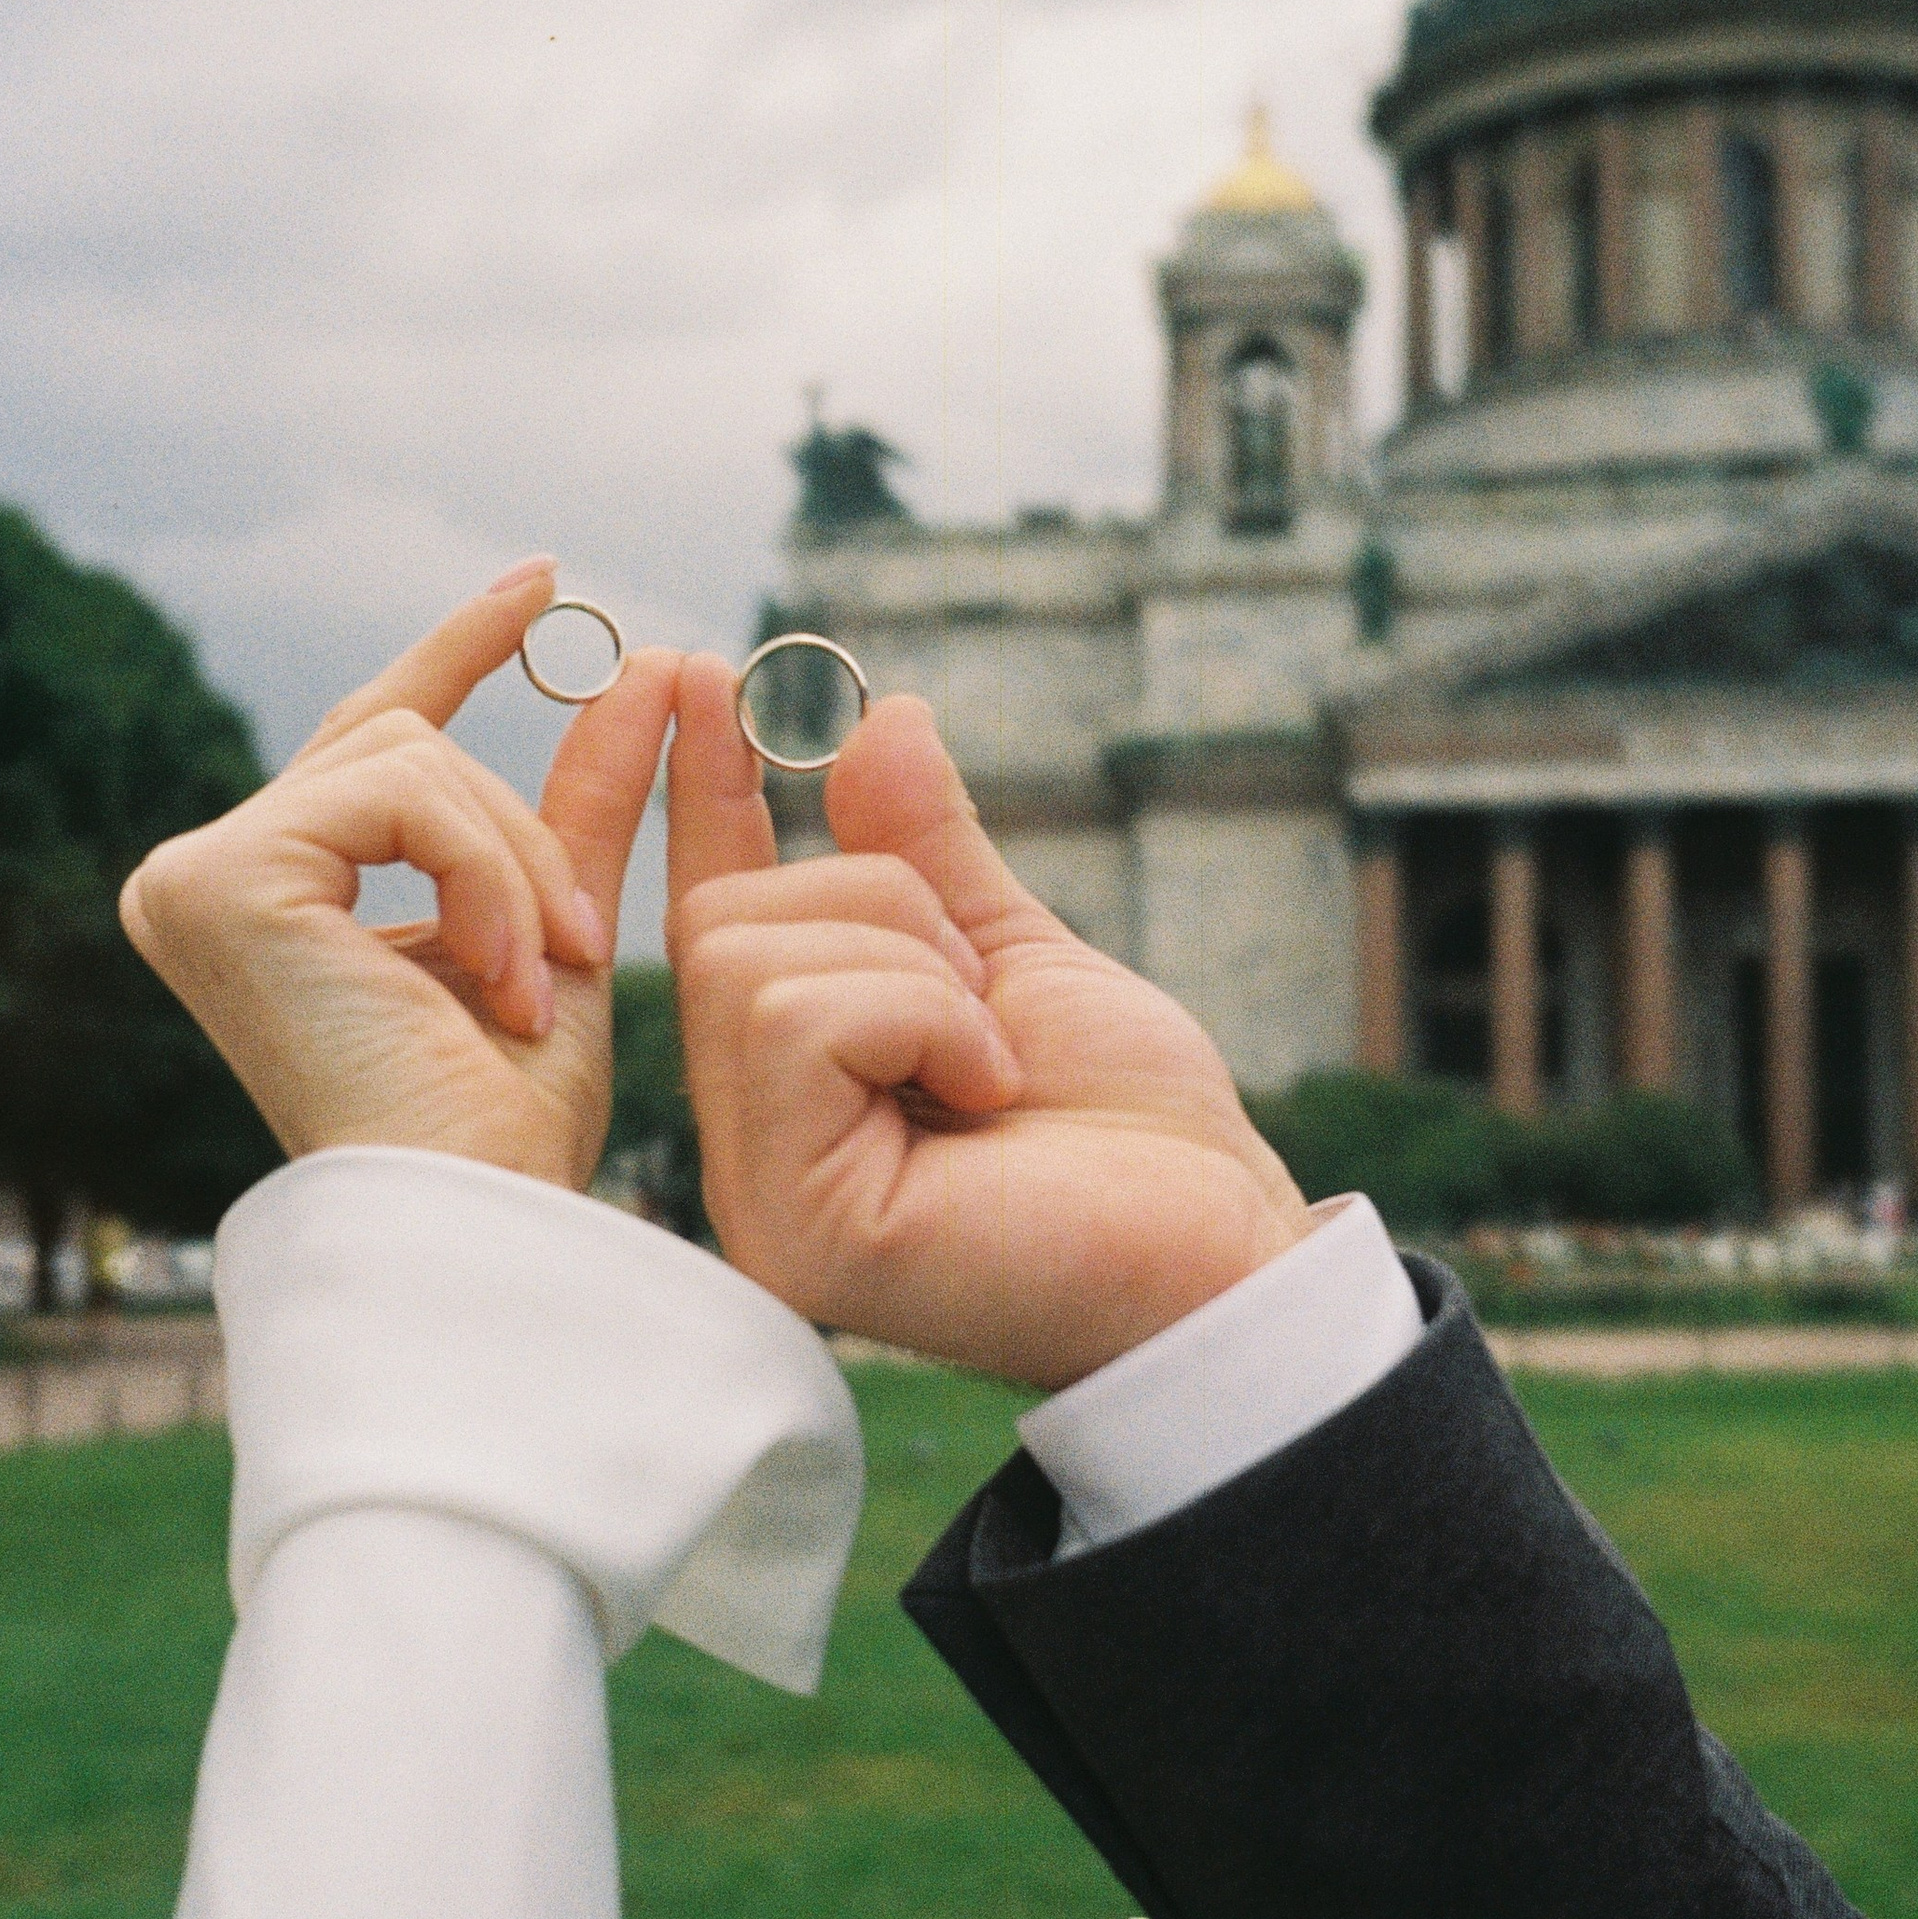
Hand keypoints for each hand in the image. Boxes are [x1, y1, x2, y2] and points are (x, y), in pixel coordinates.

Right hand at [122, 564, 677, 1190]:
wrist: (483, 1224)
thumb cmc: (512, 1124)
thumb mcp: (557, 927)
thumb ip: (582, 800)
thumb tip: (647, 660)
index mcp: (269, 897)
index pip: (373, 738)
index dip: (459, 650)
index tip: (548, 582)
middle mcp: (201, 878)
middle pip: (402, 746)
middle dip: (524, 833)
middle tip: (587, 945)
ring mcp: (193, 877)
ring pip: (414, 759)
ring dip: (518, 869)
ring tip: (540, 983)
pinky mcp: (216, 881)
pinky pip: (401, 790)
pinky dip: (486, 874)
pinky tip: (503, 980)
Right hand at [666, 664, 1311, 1387]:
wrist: (1222, 1246)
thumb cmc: (1133, 1132)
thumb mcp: (1020, 958)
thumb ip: (931, 857)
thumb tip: (876, 722)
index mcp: (791, 1089)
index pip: (710, 913)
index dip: (700, 792)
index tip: (695, 671)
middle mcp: (748, 1147)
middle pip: (725, 919)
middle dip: (882, 909)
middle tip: (983, 1006)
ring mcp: (758, 1195)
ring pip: (752, 956)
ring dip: (917, 970)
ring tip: (990, 1063)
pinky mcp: (796, 1226)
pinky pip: (800, 1019)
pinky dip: (922, 1015)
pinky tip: (985, 1091)